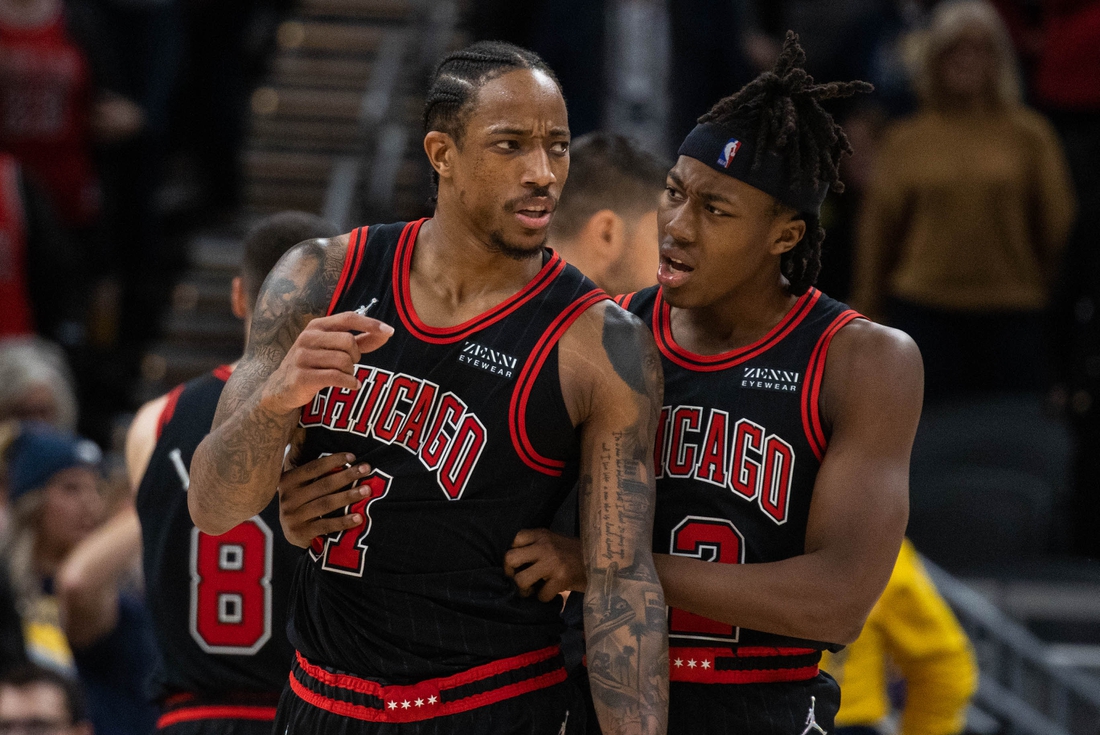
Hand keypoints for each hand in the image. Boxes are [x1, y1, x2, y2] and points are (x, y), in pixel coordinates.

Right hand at [262, 311, 392, 414]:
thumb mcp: (334, 348)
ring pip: (343, 360)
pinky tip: (352, 385)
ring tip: (345, 375)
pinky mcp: (302, 376)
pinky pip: (336, 377)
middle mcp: (308, 337)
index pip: (348, 318)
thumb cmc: (314, 364)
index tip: (390, 331)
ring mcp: (303, 356)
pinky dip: (349, 382)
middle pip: (348, 341)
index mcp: (317, 326)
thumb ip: (360, 341)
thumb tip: (386, 333)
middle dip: (356, 356)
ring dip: (351, 371)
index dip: (370, 324)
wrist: (281, 388)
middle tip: (350, 364)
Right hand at [278, 453, 372, 547]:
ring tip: (366, 490)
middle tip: (366, 469)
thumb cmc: (303, 503)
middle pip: (323, 484)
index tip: (352, 457)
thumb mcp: (303, 486)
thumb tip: (347, 460)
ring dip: (348, 496)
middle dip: (347, 476)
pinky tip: (358, 517)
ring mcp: (293, 517)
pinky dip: (343, 521)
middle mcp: (288, 498)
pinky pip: (326, 525)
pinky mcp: (301, 533)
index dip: (334, 460)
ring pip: (326, 504)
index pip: (314, 467)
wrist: (290, 533)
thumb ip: (316, 475)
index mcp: (288, 481)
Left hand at [504, 529, 585, 601]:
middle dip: (510, 573)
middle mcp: (545, 546)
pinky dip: (544, 597)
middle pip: (510, 558)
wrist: (601, 562)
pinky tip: (551, 593)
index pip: (515, 540)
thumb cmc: (574, 554)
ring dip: (524, 590)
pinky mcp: (561, 578)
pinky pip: (541, 594)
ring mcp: (552, 562)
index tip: (520, 564)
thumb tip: (514, 563)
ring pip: (521, 579)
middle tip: (519, 579)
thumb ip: (536, 546)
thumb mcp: (554, 542)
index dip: (513, 555)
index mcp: (542, 535)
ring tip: (532, 589)